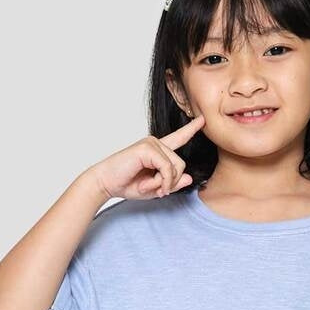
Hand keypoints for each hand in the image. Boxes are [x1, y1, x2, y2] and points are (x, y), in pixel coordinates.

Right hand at [88, 114, 204, 201]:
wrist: (106, 183)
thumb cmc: (127, 184)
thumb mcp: (155, 188)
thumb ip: (172, 183)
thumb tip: (189, 177)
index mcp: (158, 150)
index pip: (178, 138)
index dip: (191, 129)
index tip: (202, 119)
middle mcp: (155, 143)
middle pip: (181, 164)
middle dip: (171, 182)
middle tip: (156, 190)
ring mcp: (151, 143)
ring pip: (176, 167)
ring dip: (165, 183)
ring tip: (147, 186)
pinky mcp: (147, 148)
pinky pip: (166, 168)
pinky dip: (161, 181)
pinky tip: (147, 185)